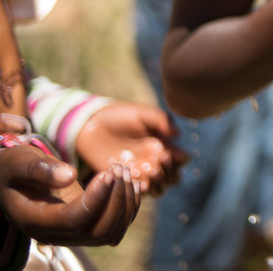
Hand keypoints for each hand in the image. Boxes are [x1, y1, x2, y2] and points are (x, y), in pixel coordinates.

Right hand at [0, 145, 138, 246]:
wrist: (15, 179)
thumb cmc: (16, 169)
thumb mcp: (20, 163)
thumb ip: (40, 170)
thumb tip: (70, 175)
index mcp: (36, 221)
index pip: (74, 220)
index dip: (97, 198)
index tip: (109, 171)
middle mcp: (56, 234)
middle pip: (98, 231)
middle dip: (116, 199)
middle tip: (119, 167)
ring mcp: (73, 234)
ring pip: (112, 232)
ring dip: (125, 202)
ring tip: (125, 170)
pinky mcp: (88, 226)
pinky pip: (117, 225)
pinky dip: (129, 206)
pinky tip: (131, 181)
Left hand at [75, 103, 187, 196]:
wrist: (93, 125)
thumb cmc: (121, 116)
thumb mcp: (143, 114)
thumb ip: (161, 120)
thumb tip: (177, 134)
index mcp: (164, 146)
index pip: (181, 159)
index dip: (179, 160)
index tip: (170, 153)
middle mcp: (155, 162)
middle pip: (173, 178)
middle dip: (170, 173)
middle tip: (158, 163)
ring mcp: (139, 173)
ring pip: (158, 189)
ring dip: (157, 184)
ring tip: (148, 172)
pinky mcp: (123, 180)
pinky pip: (136, 192)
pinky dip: (139, 190)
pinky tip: (135, 180)